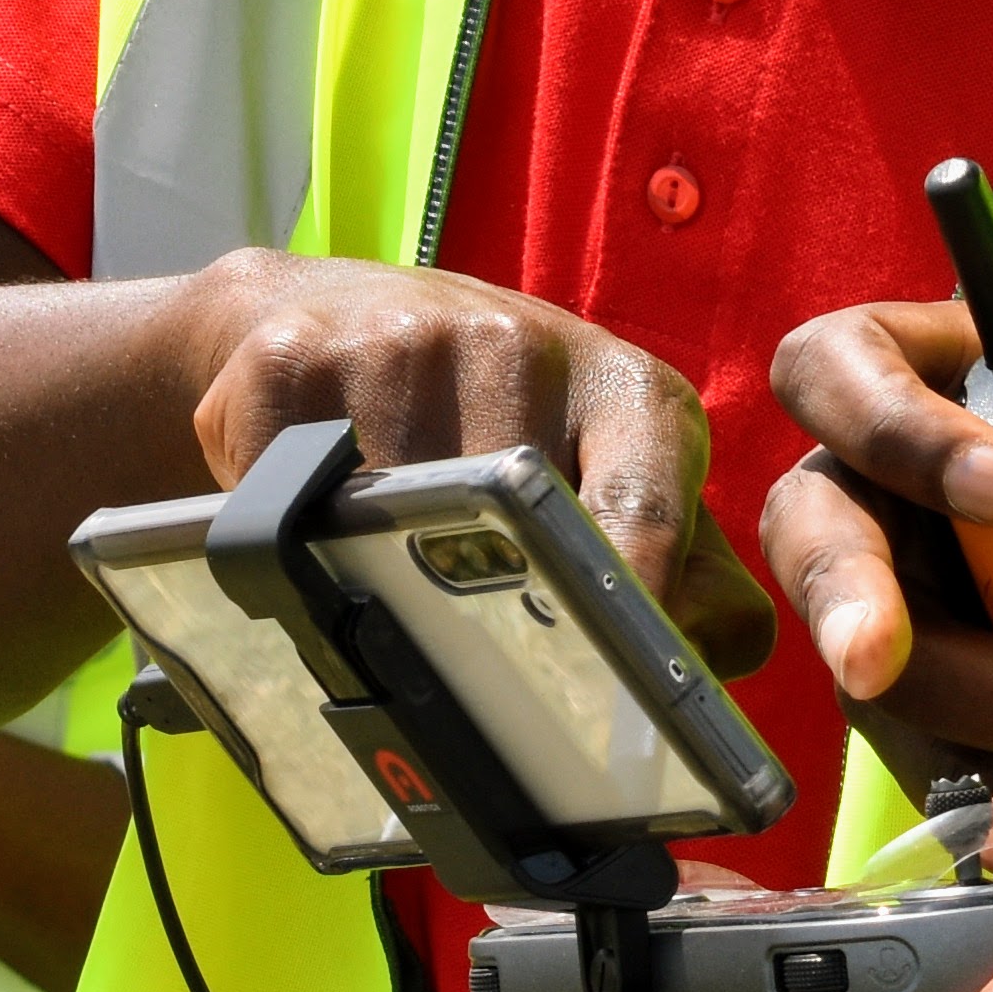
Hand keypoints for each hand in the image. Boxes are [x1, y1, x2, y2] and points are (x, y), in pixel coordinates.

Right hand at [175, 253, 772, 678]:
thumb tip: (709, 663)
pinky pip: (284, 502)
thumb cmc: (501, 423)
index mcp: (627, 393)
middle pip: (510, 527)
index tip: (615, 676)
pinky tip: (300, 525)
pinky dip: (285, 546)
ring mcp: (406, 345)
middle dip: (492, 610)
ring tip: (375, 580)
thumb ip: (686, 568)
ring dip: (376, 585)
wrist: (336, 315)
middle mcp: (525, 347)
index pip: (646, 500)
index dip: (633, 594)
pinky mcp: (298, 357)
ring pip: (390, 530)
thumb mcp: (615, 473)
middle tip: (473, 670)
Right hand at [762, 256, 992, 780]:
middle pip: (803, 527)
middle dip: (848, 592)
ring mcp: (908, 615)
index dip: (888, 425)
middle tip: (885, 658)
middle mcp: (900, 494)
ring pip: (876, 670)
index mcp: (949, 377)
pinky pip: (931, 761)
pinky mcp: (936, 723)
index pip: (838, 365)